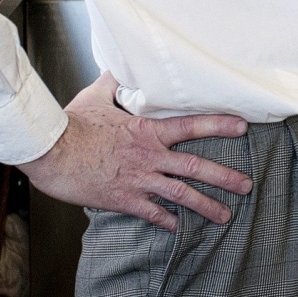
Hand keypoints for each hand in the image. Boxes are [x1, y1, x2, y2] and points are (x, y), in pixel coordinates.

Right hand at [19, 72, 252, 230]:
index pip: (192, 125)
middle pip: (196, 167)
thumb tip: (115, 66)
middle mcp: (150, 156)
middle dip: (225, 178)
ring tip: (226, 216)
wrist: (50, 152)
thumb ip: (112, 83)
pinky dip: (169, 222)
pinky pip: (153, 214)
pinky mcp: (124, 200)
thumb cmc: (71, 125)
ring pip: (182, 195)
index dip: (220, 125)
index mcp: (148, 131)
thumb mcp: (95, 98)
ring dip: (207, 206)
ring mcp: (139, 180)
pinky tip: (182, 230)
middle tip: (247, 186)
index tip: (243, 127)